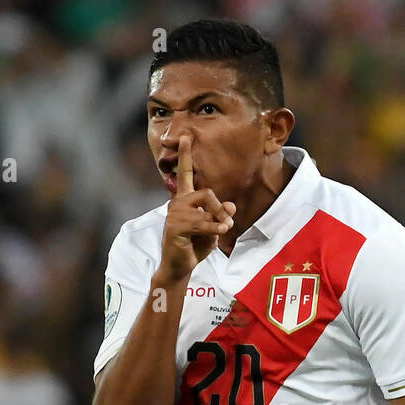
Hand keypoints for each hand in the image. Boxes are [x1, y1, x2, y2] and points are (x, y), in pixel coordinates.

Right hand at [160, 135, 236, 280]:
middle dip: (219, 207)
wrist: (180, 266)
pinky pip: (200, 223)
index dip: (185, 156)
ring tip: (223, 230)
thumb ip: (220, 216)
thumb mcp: (213, 229)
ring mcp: (174, 215)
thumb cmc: (194, 246)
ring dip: (218, 220)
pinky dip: (213, 228)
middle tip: (227, 223)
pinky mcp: (175, 227)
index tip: (187, 137)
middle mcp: (177, 203)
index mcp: (184, 200)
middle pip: (205, 193)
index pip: (184, 174)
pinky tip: (219, 232)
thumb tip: (230, 205)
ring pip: (204, 208)